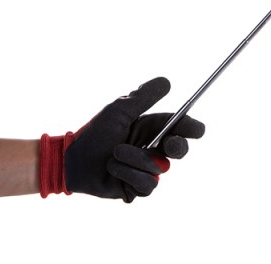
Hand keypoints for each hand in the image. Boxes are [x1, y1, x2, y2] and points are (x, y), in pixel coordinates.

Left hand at [40, 77, 204, 201]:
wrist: (74, 159)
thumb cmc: (96, 131)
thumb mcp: (120, 109)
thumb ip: (144, 96)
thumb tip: (168, 81)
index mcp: (153, 128)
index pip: (181, 128)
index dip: (192, 128)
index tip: (196, 130)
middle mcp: (153, 149)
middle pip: (180, 150)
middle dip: (177, 147)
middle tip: (168, 144)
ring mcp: (147, 169)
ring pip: (159, 168)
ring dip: (135, 159)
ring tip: (114, 153)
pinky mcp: (138, 188)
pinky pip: (146, 184)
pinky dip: (127, 174)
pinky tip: (113, 168)